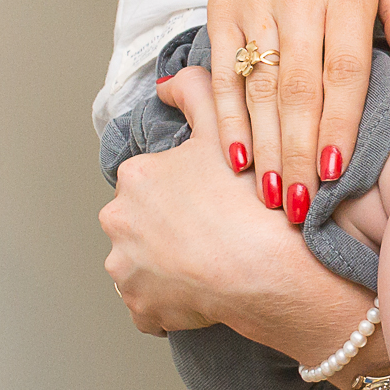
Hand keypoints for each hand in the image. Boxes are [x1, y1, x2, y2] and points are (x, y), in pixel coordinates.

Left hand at [99, 73, 310, 338]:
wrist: (271, 272)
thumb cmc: (251, 202)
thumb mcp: (227, 129)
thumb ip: (196, 92)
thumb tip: (167, 82)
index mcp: (136, 176)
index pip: (152, 184)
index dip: (184, 194)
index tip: (212, 204)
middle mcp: (118, 220)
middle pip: (141, 224)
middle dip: (167, 230)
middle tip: (213, 234)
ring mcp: (125, 268)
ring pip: (141, 265)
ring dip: (165, 267)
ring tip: (209, 265)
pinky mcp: (139, 307)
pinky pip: (148, 305)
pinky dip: (168, 302)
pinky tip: (200, 292)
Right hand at [203, 0, 389, 220]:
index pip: (344, 69)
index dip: (340, 123)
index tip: (339, 172)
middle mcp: (297, 1)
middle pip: (298, 89)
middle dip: (301, 154)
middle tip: (304, 209)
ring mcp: (255, 8)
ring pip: (258, 88)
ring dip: (265, 147)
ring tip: (274, 197)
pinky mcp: (221, 13)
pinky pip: (222, 73)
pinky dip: (226, 118)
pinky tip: (236, 157)